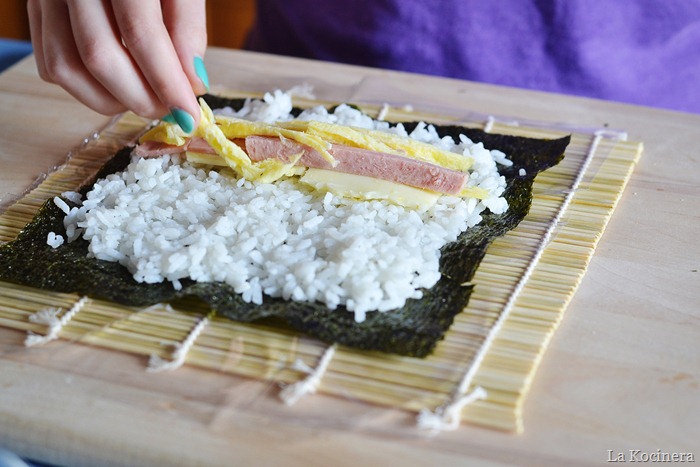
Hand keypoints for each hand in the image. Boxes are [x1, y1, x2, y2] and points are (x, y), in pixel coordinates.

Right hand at [27, 0, 207, 132]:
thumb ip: (188, 27)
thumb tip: (192, 84)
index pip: (140, 33)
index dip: (167, 82)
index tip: (188, 114)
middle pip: (100, 57)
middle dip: (141, 97)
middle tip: (170, 109)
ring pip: (67, 68)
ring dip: (111, 100)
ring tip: (147, 100)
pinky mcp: (35, 8)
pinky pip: (50, 64)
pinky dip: (85, 88)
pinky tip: (118, 86)